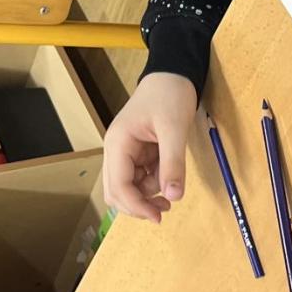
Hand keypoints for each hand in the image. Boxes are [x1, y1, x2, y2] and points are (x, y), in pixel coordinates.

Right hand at [101, 70, 196, 222]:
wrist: (173, 74)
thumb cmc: (169, 95)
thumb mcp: (175, 129)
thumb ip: (173, 163)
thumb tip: (174, 196)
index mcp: (118, 143)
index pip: (118, 187)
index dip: (136, 206)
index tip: (159, 216)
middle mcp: (116, 150)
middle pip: (116, 192)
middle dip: (138, 204)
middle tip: (165, 210)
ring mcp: (125, 152)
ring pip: (129, 188)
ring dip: (148, 194)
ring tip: (172, 187)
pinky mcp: (137, 153)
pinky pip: (141, 178)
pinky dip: (154, 183)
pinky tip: (169, 176)